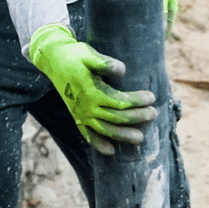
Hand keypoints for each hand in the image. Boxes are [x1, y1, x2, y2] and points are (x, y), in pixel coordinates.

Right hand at [29, 24, 155, 154]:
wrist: (54, 61)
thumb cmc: (75, 56)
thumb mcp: (89, 55)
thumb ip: (105, 63)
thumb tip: (121, 69)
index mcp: (92, 92)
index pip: (121, 102)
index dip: (138, 101)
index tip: (152, 97)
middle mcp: (87, 107)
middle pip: (117, 118)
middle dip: (137, 118)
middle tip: (154, 114)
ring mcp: (82, 115)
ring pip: (106, 131)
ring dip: (123, 136)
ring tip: (140, 138)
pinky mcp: (77, 118)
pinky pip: (88, 135)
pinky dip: (99, 144)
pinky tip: (110, 152)